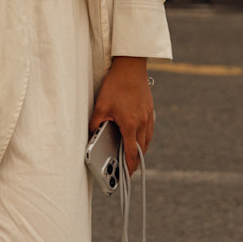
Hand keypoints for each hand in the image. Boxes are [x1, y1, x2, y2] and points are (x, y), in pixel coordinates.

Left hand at [89, 55, 153, 173]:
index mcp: (131, 124)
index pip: (131, 152)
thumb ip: (95, 123)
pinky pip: (150, 130)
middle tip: (129, 169)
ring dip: (141, 150)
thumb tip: (92, 135)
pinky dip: (145, 138)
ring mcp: (149, 116)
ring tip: (133, 156)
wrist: (131, 66)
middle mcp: (143, 122)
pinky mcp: (150, 109)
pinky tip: (138, 137)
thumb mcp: (100, 106)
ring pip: (147, 140)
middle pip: (142, 149)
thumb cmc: (116, 85)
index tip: (127, 174)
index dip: (130, 166)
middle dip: (136, 161)